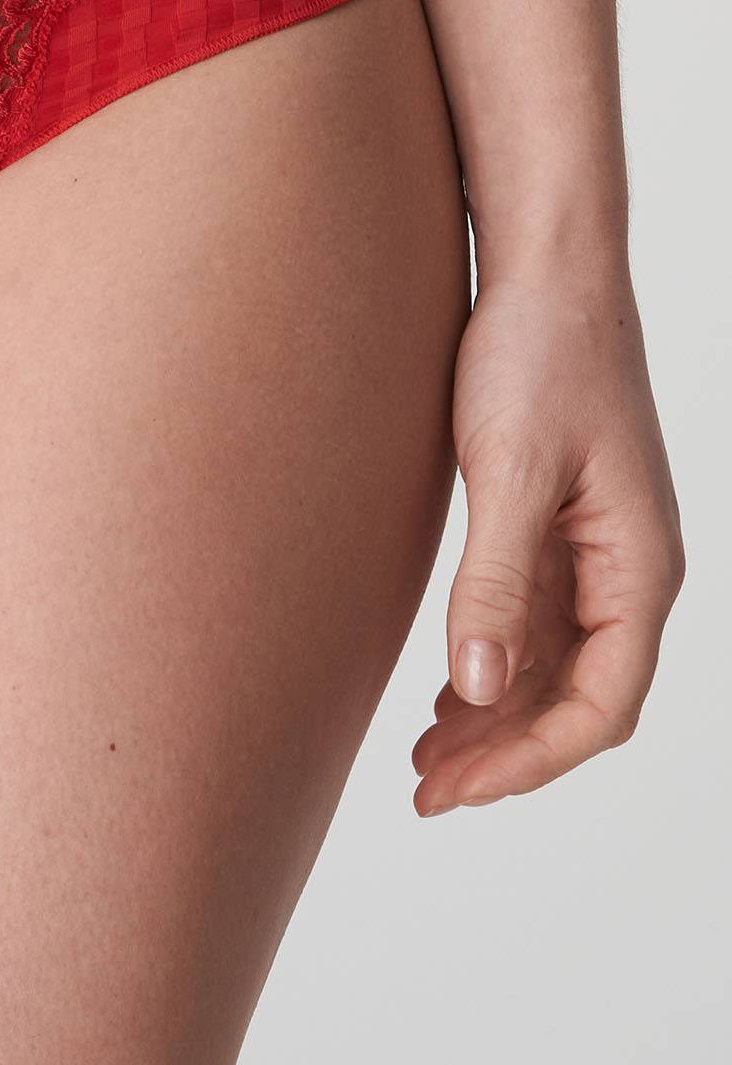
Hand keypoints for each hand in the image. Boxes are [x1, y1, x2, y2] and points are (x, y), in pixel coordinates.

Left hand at [412, 270, 682, 814]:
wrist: (545, 271)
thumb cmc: (539, 354)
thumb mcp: (509, 469)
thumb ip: (494, 579)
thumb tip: (478, 684)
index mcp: (639, 568)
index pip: (600, 705)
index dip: (529, 759)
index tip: (457, 790)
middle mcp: (628, 570)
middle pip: (575, 697)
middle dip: (505, 753)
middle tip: (424, 792)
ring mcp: (594, 549)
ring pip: (550, 664)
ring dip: (493, 715)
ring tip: (424, 759)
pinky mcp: (557, 522)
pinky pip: (533, 619)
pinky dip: (491, 662)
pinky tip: (445, 690)